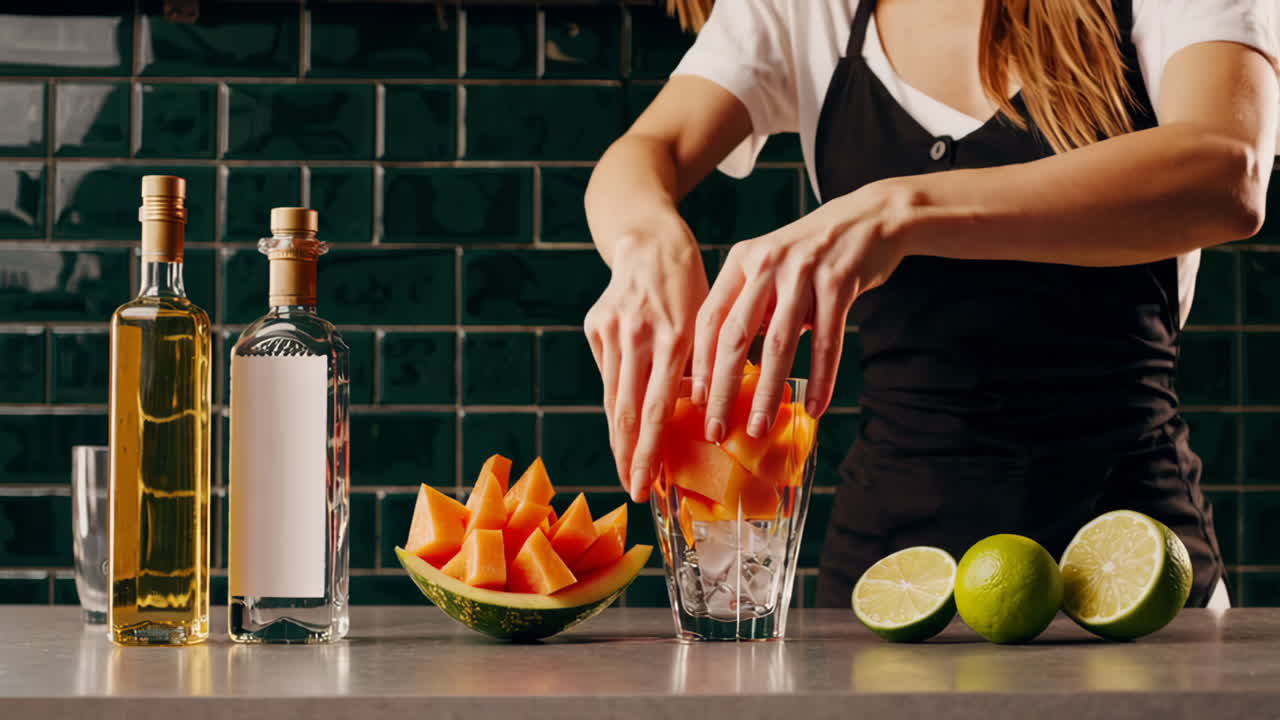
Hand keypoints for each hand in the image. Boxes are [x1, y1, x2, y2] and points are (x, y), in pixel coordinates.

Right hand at [584, 220, 708, 502]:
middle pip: (624, 411)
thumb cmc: (690, 285)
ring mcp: (610, 332)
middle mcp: (635, 335)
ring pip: (611, 398)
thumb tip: (698, 415)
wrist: (649, 240)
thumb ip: (700, 366)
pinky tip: (626, 425)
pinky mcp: (595, 327)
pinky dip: (618, 401)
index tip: (646, 485)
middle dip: (627, 457)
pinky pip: (608, 375)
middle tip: (632, 493)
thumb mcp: (708, 321)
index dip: (648, 451)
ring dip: (619, 438)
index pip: (656, 408)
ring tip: (627, 470)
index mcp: (671, 335)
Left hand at [692, 182, 911, 440]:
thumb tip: (727, 365)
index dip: (700, 362)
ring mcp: (803, 271)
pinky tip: (814, 407)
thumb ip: (749, 305)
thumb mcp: (771, 266)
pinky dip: (820, 379)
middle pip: (735, 335)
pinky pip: (826, 341)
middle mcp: (767, 263)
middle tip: (716, 428)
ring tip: (759, 427)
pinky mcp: (839, 282)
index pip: (710, 317)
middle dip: (723, 388)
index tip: (695, 400)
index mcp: (742, 260)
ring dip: (768, 392)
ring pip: (778, 343)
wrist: (871, 218)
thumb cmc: (813, 254)